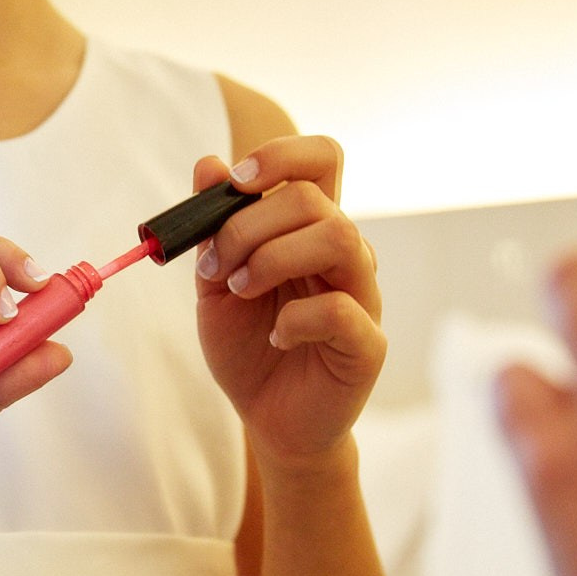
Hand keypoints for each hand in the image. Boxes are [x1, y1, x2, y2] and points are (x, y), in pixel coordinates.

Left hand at [193, 137, 385, 463]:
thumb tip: (208, 164)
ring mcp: (362, 295)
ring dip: (273, 258)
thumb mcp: (216, 284)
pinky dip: (295, 318)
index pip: (321, 159)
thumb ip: (213, 229)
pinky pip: (341, 309)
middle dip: (248, 225)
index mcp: (310, 229)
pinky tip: (277, 337)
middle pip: (314, 198)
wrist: (270, 420)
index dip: (281, 155)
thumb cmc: (250, 347)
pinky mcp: (367, 343)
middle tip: (217, 268)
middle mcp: (344, 253)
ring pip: (339, 238)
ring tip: (242, 291)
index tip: (235, 182)